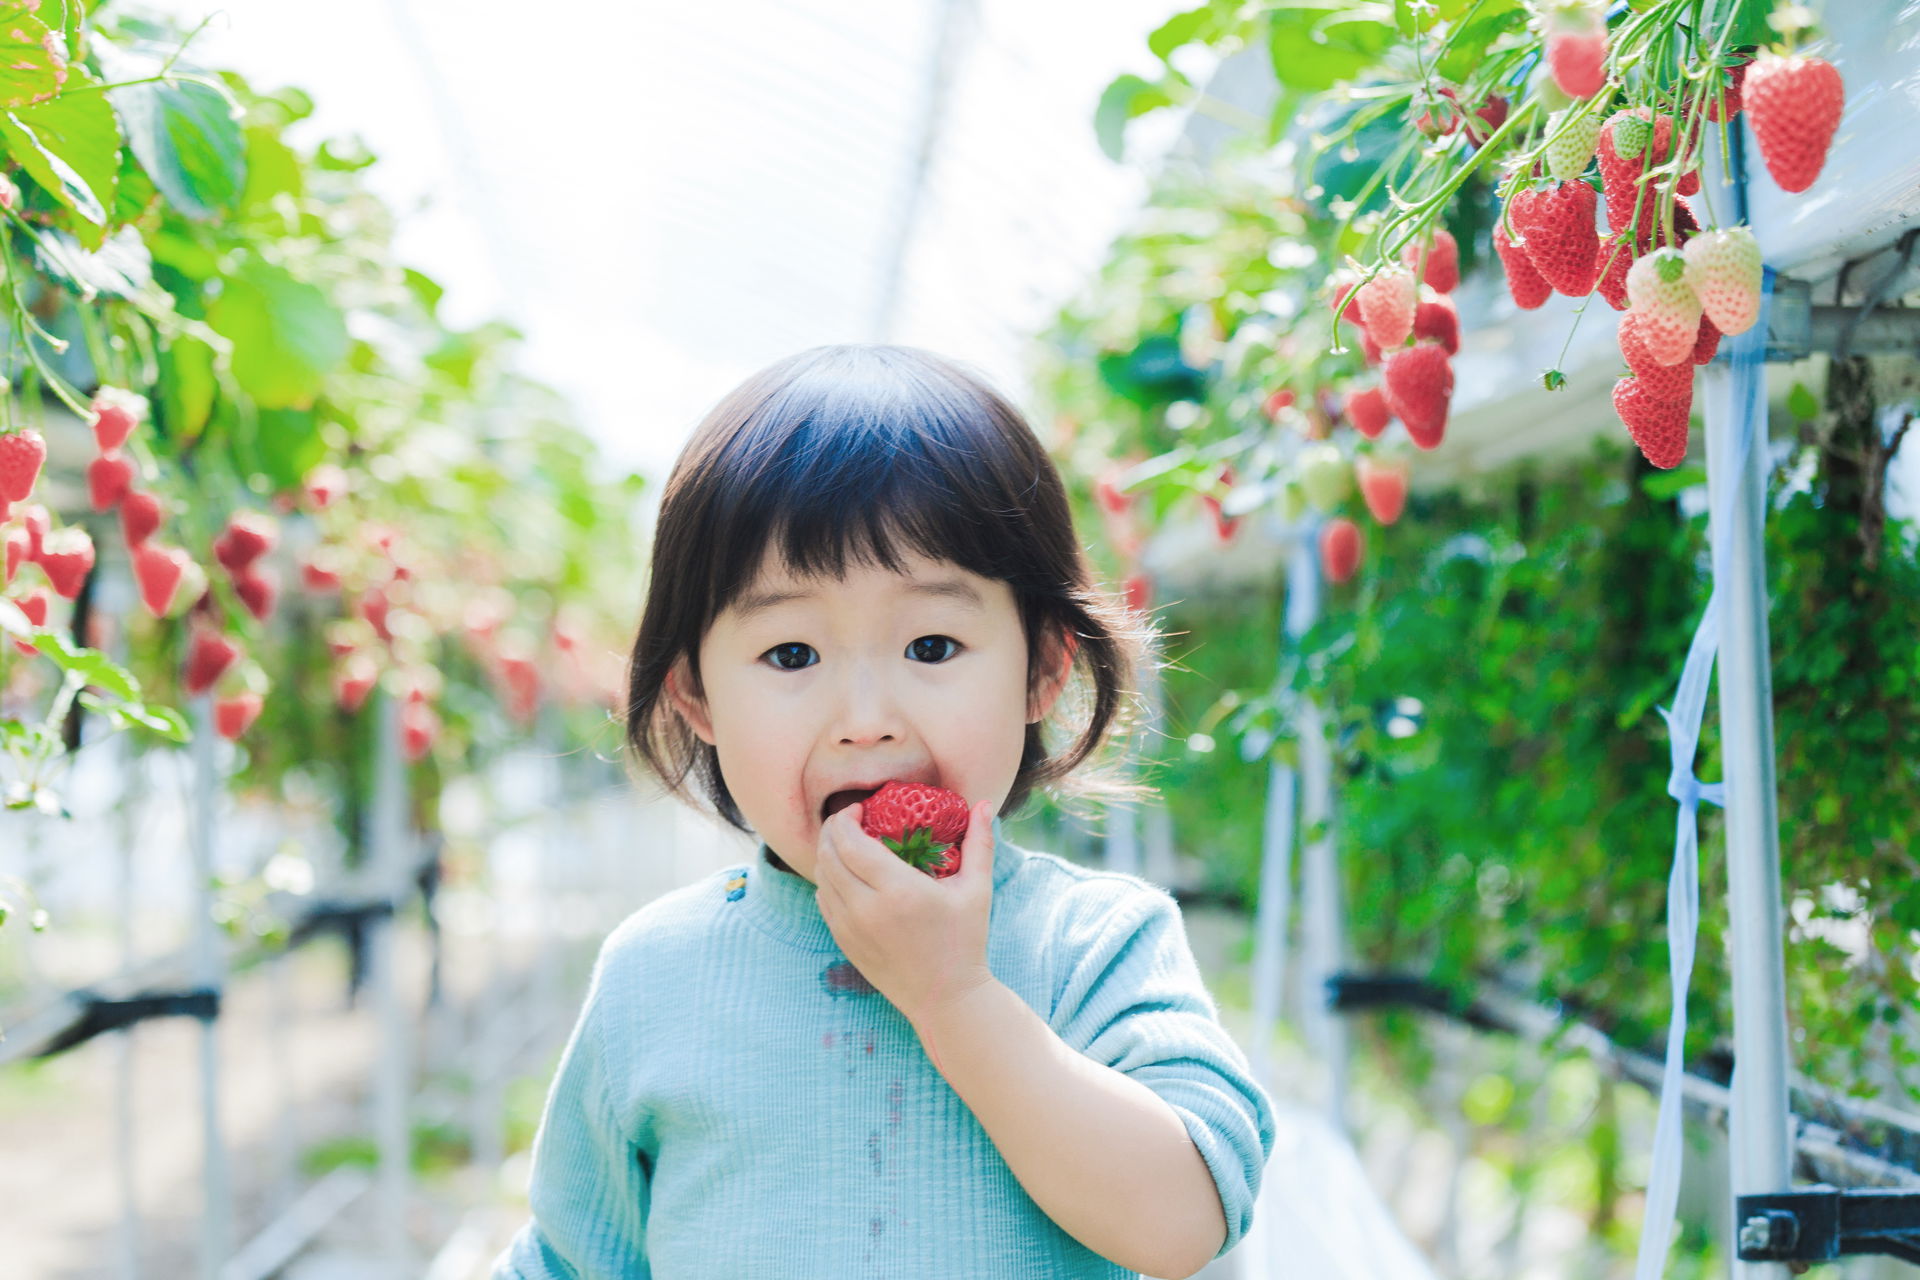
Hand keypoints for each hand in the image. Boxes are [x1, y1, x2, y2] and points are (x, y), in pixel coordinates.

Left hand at [813, 798, 997, 1029]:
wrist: (946, 998)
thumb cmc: (965, 941)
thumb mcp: (976, 890)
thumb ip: (979, 843)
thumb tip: (984, 805)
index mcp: (898, 891)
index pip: (851, 842)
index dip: (847, 819)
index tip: (860, 808)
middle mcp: (867, 909)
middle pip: (829, 855)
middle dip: (832, 830)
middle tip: (848, 819)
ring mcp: (851, 928)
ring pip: (821, 878)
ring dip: (827, 853)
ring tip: (845, 842)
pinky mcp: (845, 943)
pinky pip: (824, 901)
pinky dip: (828, 880)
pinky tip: (844, 873)